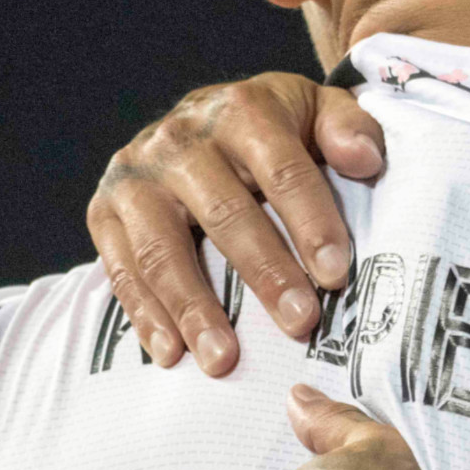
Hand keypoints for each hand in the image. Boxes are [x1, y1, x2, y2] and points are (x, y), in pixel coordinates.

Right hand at [89, 72, 386, 375]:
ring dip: (195, 309)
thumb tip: (366, 160)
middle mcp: (181, 140)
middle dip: (265, 273)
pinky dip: (145, 315)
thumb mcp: (315, 110)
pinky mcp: (104, 210)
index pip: (282, 169)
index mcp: (242, 111)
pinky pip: (122, 269)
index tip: (336, 275)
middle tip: (299, 322)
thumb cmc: (272, 128)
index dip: (311, 222)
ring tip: (224, 360)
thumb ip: (347, 128)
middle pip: (226, 213)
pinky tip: (170, 353)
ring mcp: (137, 176)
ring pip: (165, 249)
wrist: (201, 117)